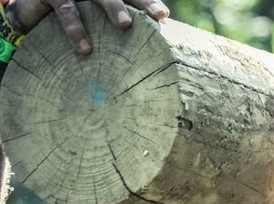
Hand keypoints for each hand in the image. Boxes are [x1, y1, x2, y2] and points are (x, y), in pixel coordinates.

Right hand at [7, 0, 169, 53]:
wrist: (28, 8)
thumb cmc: (72, 15)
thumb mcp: (94, 18)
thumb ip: (117, 23)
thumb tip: (150, 39)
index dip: (147, 2)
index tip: (163, 15)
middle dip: (140, 3)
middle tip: (157, 16)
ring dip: (113, 7)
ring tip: (125, 25)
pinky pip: (66, 12)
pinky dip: (76, 30)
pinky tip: (85, 49)